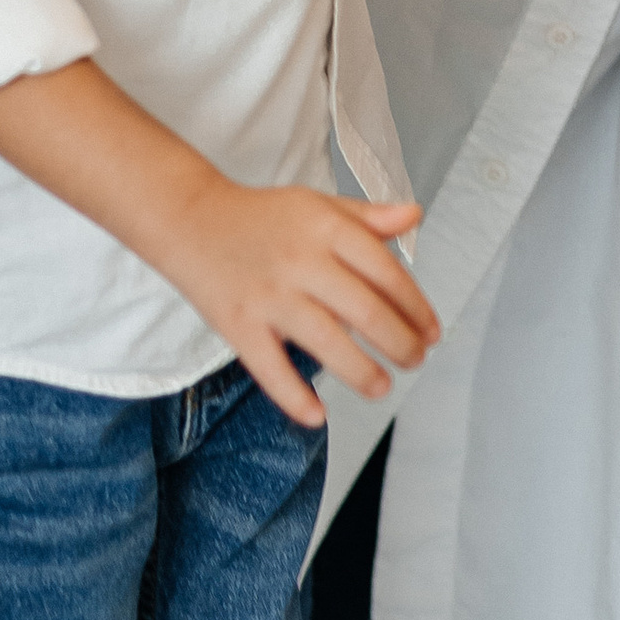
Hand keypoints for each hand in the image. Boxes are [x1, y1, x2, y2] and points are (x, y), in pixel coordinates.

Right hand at [158, 176, 437, 431]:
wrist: (189, 218)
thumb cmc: (262, 216)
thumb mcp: (317, 205)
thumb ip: (367, 217)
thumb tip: (415, 215)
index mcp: (326, 229)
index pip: (386, 272)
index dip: (416, 307)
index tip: (431, 331)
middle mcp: (301, 262)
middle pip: (365, 311)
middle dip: (400, 343)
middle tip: (415, 361)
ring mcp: (268, 295)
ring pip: (326, 342)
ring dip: (361, 372)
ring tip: (382, 387)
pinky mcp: (237, 324)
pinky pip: (269, 368)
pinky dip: (293, 396)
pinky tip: (317, 415)